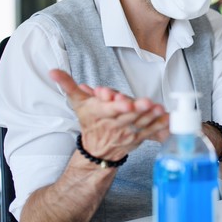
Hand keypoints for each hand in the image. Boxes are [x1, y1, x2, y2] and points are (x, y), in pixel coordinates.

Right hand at [49, 69, 169, 160]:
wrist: (97, 149)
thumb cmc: (90, 121)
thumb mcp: (77, 102)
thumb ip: (67, 85)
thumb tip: (53, 71)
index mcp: (100, 114)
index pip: (108, 109)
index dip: (116, 106)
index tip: (124, 102)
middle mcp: (114, 124)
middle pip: (127, 116)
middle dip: (137, 109)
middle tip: (148, 103)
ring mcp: (128, 133)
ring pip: (141, 123)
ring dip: (151, 117)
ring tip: (159, 108)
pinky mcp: (139, 137)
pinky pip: (151, 131)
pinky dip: (160, 126)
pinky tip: (168, 118)